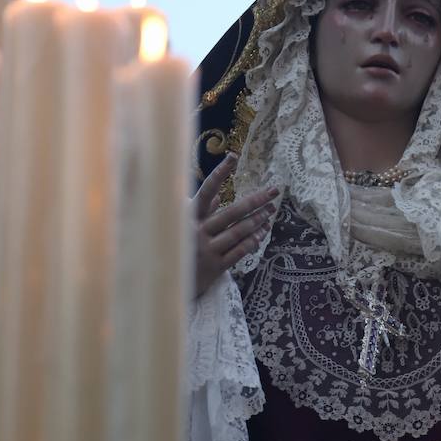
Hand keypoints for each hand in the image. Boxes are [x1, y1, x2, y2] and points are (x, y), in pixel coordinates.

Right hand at [193, 155, 278, 299]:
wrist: (167, 283)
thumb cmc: (179, 249)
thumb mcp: (184, 227)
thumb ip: (201, 212)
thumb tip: (216, 197)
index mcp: (189, 217)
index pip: (206, 189)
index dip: (219, 173)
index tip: (233, 157)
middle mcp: (198, 230)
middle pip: (232, 211)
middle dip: (256, 200)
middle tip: (273, 191)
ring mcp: (206, 249)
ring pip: (238, 232)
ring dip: (258, 221)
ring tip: (271, 212)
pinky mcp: (215, 266)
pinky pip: (239, 251)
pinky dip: (252, 241)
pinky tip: (262, 234)